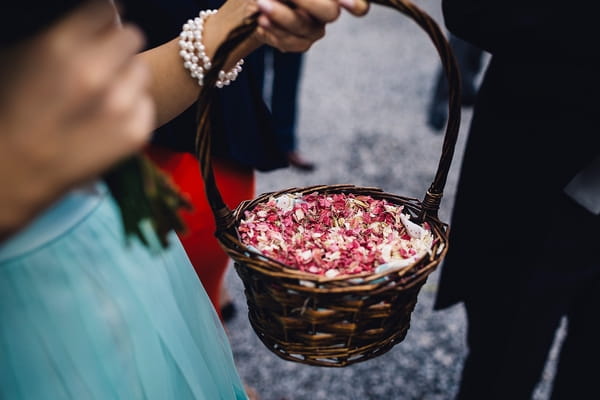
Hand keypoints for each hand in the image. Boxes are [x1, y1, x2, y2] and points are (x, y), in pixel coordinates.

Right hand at [0, 0, 153, 236]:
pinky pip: (146, 105)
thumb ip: (63, 37)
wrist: (17, 171)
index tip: (103, 27)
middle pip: (132, 36)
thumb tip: (93, 26)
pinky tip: (107, 121)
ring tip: (102, 98)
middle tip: (104, 64)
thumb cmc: (11, 112)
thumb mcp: (21, 58)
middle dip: (118, 47)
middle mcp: (96, 71)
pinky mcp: (136, 132)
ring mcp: (120, 104)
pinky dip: (132, 109)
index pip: (106, 10)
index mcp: (63, 46)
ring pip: (142, 71)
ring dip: (127, 79)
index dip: (104, 19)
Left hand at [255, 0, 369, 51]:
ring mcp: (317, 28)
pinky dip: (273, 32)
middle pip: (330, 12)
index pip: (356, 3)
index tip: (350, 5)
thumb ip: (306, 0)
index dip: (355, 3)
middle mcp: (329, 8)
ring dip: (280, 16)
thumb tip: (320, 2)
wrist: (256, 2)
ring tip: (261, 4)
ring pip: (306, 27)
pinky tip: (261, 22)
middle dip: (306, 2)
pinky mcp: (303, 43)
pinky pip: (292, 43)